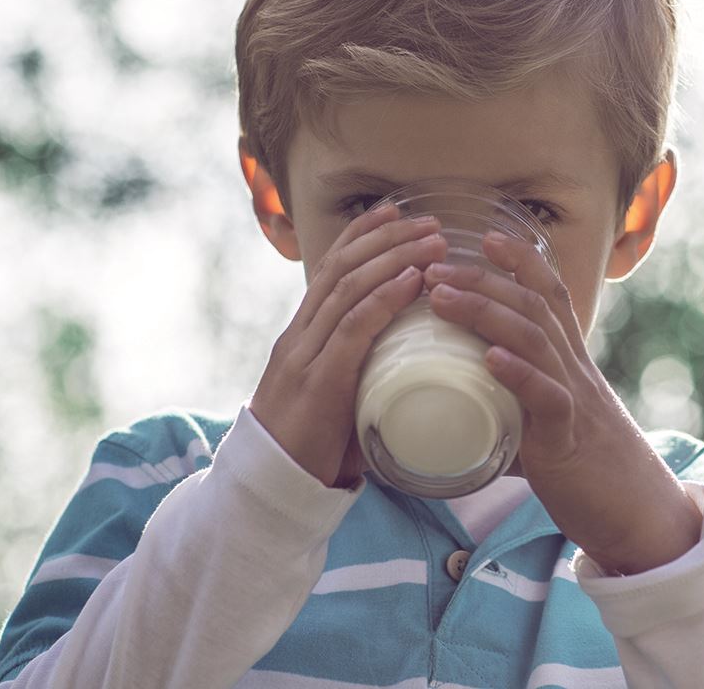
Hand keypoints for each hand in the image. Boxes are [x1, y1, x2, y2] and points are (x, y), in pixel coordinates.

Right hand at [249, 204, 448, 487]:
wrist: (270, 491)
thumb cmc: (313, 450)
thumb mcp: (337, 397)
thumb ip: (361, 372)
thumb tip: (411, 361)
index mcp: (302, 336)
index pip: (331, 269)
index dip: (362, 235)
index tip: (395, 212)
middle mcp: (299, 336)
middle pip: (341, 267)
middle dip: (386, 237)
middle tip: (428, 220)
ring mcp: (305, 356)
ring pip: (348, 288)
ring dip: (395, 258)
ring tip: (433, 242)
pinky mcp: (318, 382)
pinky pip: (353, 328)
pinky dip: (384, 298)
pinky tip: (411, 280)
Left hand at [423, 233, 701, 573]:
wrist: (644, 518)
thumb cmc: (594, 475)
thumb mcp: (555, 427)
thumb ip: (518, 413)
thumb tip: (467, 418)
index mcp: (572, 365)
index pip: (550, 295)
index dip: (521, 261)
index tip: (485, 235)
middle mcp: (576, 371)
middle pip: (534, 304)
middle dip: (484, 278)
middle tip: (436, 266)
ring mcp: (576, 400)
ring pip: (535, 338)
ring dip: (485, 312)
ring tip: (443, 297)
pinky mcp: (571, 439)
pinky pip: (548, 397)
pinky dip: (518, 373)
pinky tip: (489, 359)